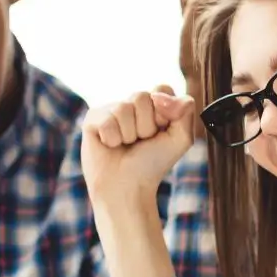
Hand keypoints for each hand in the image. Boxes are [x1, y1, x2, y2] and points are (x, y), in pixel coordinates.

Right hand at [81, 87, 196, 213]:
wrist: (127, 188)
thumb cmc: (152, 164)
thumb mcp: (180, 138)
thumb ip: (185, 110)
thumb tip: (161, 94)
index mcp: (153, 105)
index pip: (162, 88)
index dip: (164, 112)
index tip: (161, 131)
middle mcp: (131, 104)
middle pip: (141, 96)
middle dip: (146, 125)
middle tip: (141, 142)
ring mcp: (110, 110)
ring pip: (123, 108)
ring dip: (129, 134)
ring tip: (125, 146)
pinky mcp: (92, 120)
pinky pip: (106, 121)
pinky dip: (112, 139)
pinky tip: (110, 147)